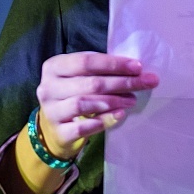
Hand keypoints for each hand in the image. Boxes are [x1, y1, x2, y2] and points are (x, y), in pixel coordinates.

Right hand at [34, 51, 159, 158]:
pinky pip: (83, 127)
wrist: (54, 129)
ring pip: (84, 103)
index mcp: (54, 67)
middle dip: (121, 82)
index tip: (138, 67)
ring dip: (113, 101)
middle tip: (145, 83)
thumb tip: (134, 69)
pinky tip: (119, 115)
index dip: (114, 64)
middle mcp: (48, 87)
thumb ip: (98, 71)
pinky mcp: (59, 132)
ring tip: (132, 100)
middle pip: (90, 83)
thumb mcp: (79, 78)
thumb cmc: (73, 96)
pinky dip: (103, 121)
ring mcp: (51, 111)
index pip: (86, 61)